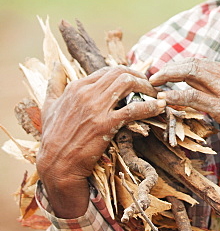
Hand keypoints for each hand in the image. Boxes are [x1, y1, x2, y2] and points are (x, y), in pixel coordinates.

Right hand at [37, 62, 165, 218]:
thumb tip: (56, 66)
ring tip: (156, 97)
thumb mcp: (49, 106)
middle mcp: (86, 93)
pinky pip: (133, 109)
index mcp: (76, 87)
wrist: (56, 164)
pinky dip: (149, 107)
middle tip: (151, 87)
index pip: (108, 70)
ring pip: (128, 83)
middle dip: (140, 77)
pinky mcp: (105, 125)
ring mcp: (96, 108)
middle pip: (120, 73)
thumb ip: (54, 84)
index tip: (137, 81)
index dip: (127, 73)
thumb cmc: (53, 137)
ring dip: (146, 88)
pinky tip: (158, 108)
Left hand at [149, 59, 219, 154]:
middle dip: (170, 67)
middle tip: (153, 75)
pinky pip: (193, 96)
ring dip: (168, 76)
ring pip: (190, 73)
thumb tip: (211, 94)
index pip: (203, 62)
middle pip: (193, 63)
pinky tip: (165, 99)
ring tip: (153, 82)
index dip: (182, 65)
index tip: (168, 72)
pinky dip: (175, 95)